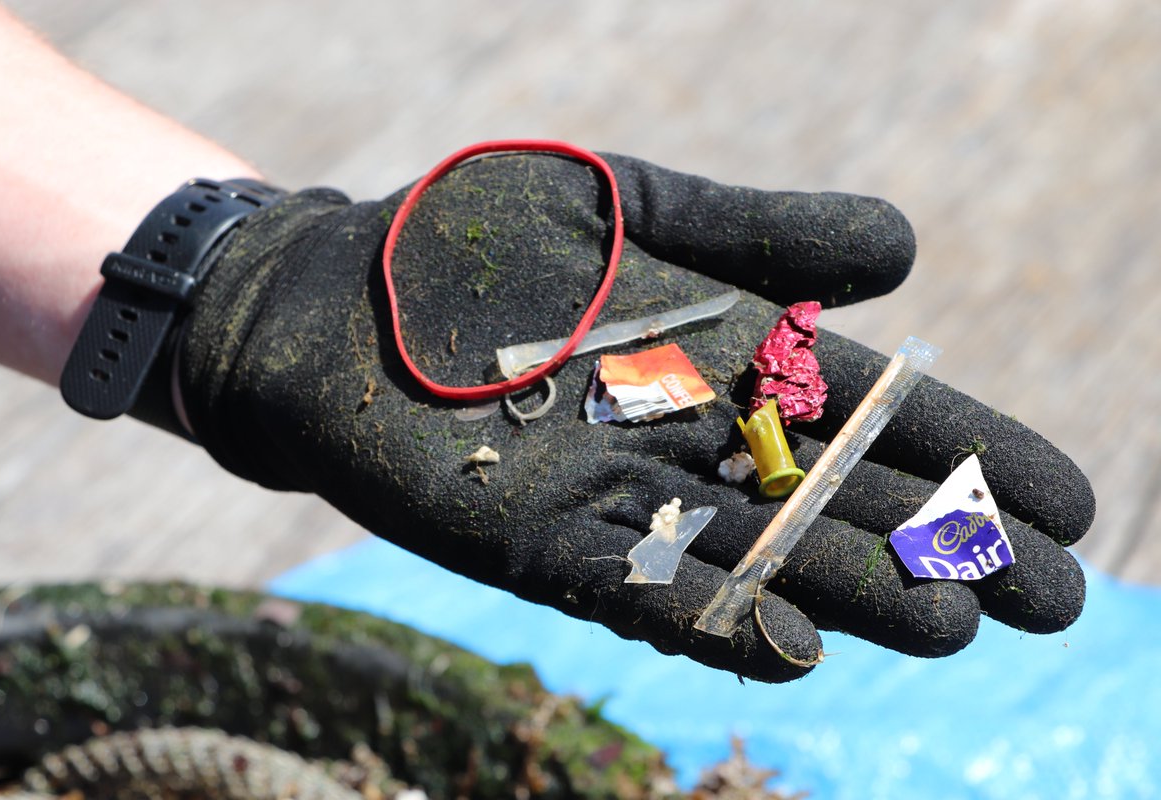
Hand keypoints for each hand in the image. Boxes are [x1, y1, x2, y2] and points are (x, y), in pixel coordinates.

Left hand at [177, 151, 1092, 681]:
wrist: (334, 293)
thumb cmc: (477, 236)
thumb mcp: (636, 202)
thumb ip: (762, 233)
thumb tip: (905, 253)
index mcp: (725, 355)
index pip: (875, 414)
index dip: (973, 455)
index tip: (1069, 503)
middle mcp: (689, 436)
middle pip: (838, 499)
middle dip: (945, 545)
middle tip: (1052, 599)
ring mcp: (615, 495)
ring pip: (758, 552)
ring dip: (853, 592)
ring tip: (951, 623)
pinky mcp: (534, 539)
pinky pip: (639, 588)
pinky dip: (717, 616)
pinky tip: (798, 642)